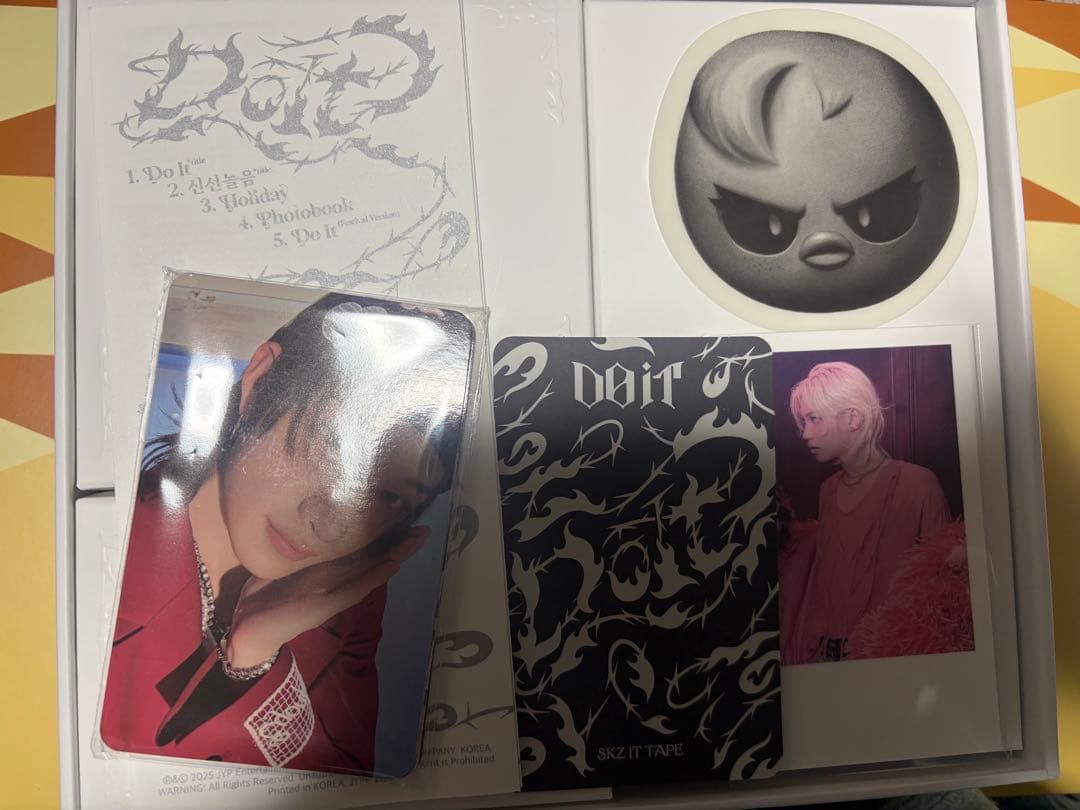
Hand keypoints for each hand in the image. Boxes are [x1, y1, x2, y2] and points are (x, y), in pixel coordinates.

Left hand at [224, 526, 428, 667]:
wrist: (246, 632)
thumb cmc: (262, 599)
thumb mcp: (282, 569)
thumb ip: (298, 552)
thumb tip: (307, 525)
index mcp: (327, 573)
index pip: (362, 552)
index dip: (385, 537)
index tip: (407, 519)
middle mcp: (336, 583)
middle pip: (374, 561)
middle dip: (400, 546)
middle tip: (425, 529)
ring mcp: (333, 595)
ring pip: (370, 574)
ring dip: (395, 558)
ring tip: (415, 542)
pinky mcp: (323, 606)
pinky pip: (353, 590)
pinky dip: (372, 578)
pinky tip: (389, 567)